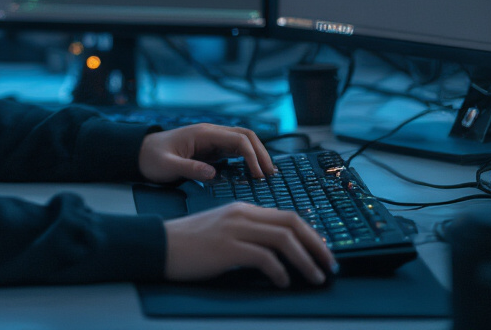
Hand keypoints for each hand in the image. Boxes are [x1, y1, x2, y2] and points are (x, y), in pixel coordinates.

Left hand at [137, 123, 274, 183]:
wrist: (139, 154)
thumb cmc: (151, 158)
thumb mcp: (167, 166)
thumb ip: (189, 169)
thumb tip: (213, 174)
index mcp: (203, 134)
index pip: (237, 139)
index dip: (252, 156)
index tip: (259, 174)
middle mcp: (210, 133)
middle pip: (245, 136)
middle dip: (261, 153)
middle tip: (271, 175)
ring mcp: (211, 141)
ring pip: (242, 142)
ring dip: (257, 155)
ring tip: (267, 174)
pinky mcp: (210, 150)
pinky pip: (234, 151)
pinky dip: (247, 159)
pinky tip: (252, 173)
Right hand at [163, 202, 335, 286]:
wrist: (161, 244)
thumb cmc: (190, 243)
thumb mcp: (223, 230)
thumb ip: (247, 233)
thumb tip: (277, 251)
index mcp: (243, 209)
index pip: (287, 216)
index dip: (311, 234)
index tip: (323, 251)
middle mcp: (242, 215)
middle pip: (292, 223)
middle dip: (317, 245)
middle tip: (330, 265)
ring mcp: (234, 229)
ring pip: (283, 239)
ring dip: (306, 260)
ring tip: (315, 277)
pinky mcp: (226, 248)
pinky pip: (264, 257)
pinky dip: (280, 271)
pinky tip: (283, 282)